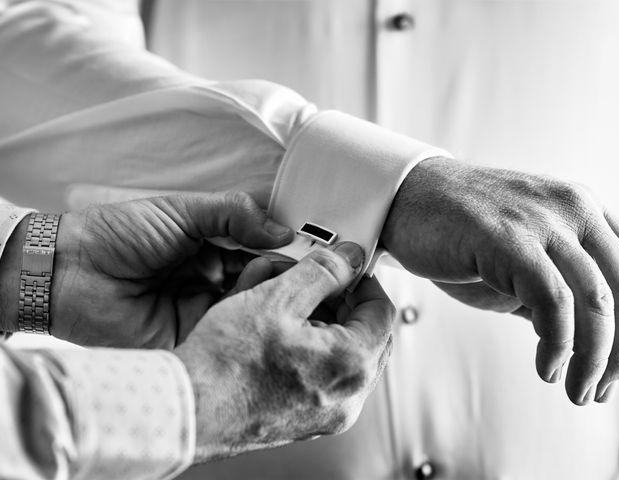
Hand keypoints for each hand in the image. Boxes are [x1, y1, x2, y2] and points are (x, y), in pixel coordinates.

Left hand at [48, 192, 292, 347]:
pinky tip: (261, 301)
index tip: (318, 246)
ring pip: (254, 303)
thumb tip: (284, 231)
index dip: (288, 247)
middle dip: (286, 270)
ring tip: (282, 276)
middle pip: (264, 277)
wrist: (70, 273)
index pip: (262, 246)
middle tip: (311, 265)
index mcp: (213, 246)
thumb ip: (233, 214)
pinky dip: (249, 315)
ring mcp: (207, 309)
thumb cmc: (119, 235)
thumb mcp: (182, 211)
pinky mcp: (197, 336)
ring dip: (271, 290)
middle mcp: (216, 278)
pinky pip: (232, 327)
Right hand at [175, 243, 393, 462]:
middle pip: (366, 335)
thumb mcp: (277, 298)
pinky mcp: (305, 422)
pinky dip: (309, 351)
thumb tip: (349, 258)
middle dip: (343, 303)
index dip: (362, 281)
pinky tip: (277, 336)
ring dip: (323, 325)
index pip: (382, 310)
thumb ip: (323, 272)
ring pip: (343, 356)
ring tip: (286, 306)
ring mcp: (327, 415)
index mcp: (352, 364)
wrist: (187, 410)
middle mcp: (348, 398)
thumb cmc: (225, 364)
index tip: (343, 269)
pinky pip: (323, 377)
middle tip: (315, 284)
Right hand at [381, 157, 618, 404]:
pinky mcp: (510, 241)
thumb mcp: (520, 253)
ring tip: (577, 391)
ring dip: (593, 360)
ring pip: (596, 302)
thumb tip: (584, 342)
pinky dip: (558, 346)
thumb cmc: (458, 230)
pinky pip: (554, 303)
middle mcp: (572, 209)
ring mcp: (542, 222)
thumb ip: (555, 286)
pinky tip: (547, 368)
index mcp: (581, 209)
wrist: (406, 198)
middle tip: (600, 388)